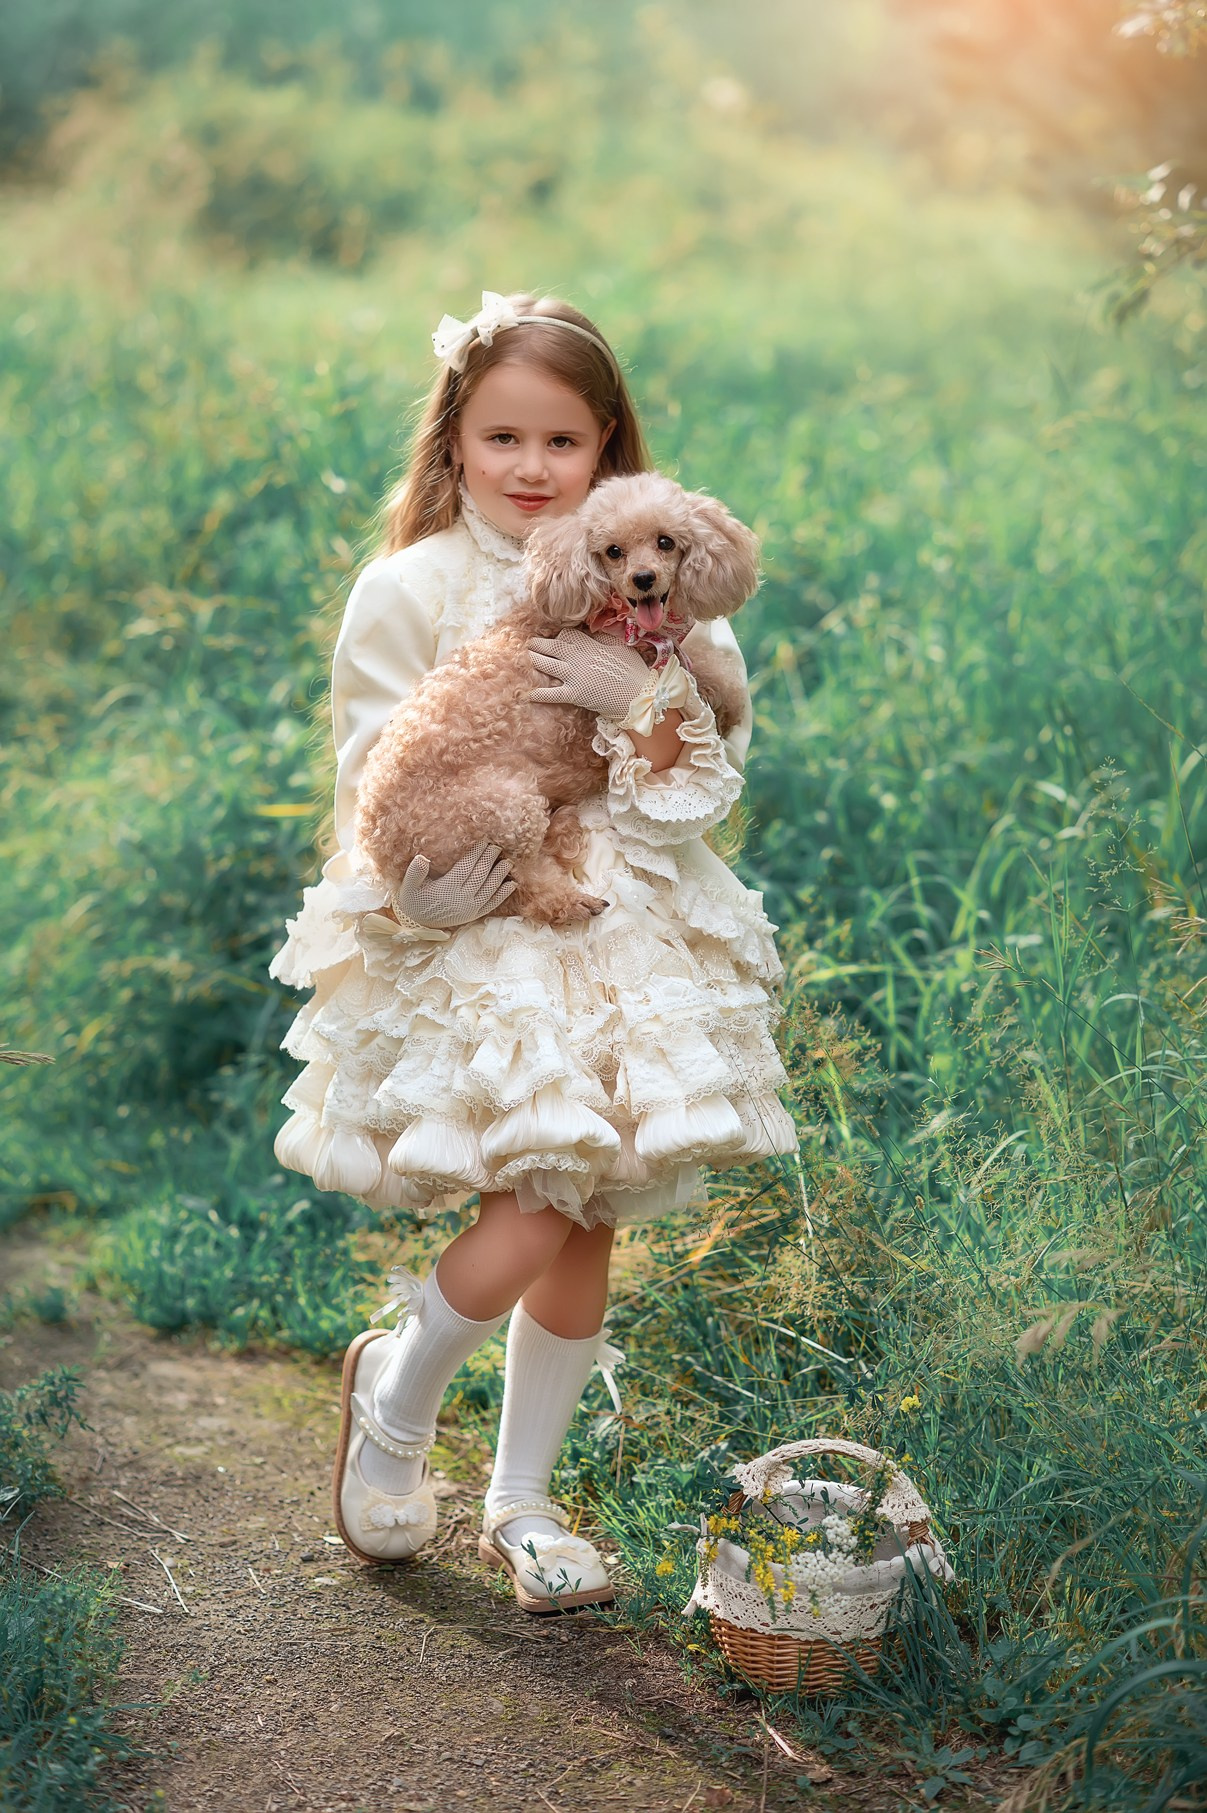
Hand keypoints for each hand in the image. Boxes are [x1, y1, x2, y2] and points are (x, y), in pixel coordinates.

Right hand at [394, 839, 516, 927]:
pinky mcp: (474, 916)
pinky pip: (492, 904)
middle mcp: (461, 899)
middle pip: (480, 876)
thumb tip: (422, 857)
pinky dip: (503, 895)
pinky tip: (512, 885)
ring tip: (508, 862)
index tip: (484, 841)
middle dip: (490, 860)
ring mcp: (469, 909)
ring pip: (489, 889)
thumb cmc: (413, 900)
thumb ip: (415, 872)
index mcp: (447, 889)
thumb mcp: (409, 886)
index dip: (476, 853)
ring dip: (500, 875)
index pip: (466, 867)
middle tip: (498, 846)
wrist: (417, 924)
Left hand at [528, 629, 651, 718]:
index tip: (554, 640)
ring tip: (526, 660)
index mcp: (590, 644)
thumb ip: (603, 638)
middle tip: (528, 645)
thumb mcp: (620, 646)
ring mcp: (574, 675)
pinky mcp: (574, 694)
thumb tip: (591, 632)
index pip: (566, 635)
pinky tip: (528, 694)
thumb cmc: (634, 670)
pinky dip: (540, 694)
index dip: (558, 637)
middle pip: (552, 647)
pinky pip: (552, 693)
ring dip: (534, 661)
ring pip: (547, 665)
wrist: (639, 694)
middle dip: (538, 645)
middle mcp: (578, 657)